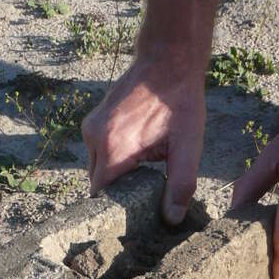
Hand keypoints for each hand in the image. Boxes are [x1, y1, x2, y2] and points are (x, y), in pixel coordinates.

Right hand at [82, 51, 206, 224]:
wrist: (169, 59)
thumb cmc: (181, 102)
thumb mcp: (188, 146)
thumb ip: (180, 185)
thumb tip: (172, 218)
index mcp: (114, 149)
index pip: (101, 197)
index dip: (115, 210)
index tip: (131, 215)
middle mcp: (95, 138)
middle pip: (98, 184)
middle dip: (117, 193)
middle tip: (143, 195)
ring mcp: (91, 127)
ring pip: (96, 168)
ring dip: (115, 174)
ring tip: (141, 171)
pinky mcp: (93, 119)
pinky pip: (97, 151)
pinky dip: (112, 157)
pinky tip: (135, 152)